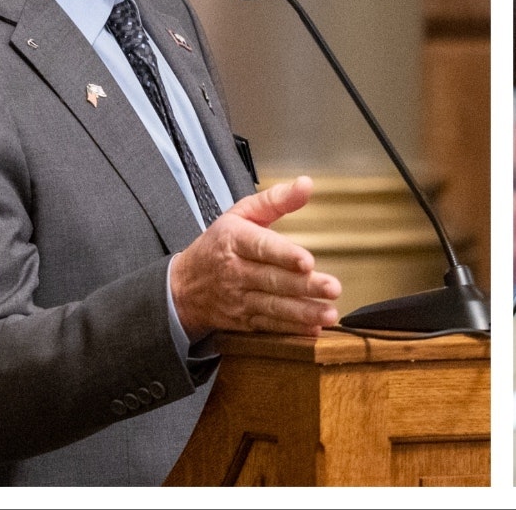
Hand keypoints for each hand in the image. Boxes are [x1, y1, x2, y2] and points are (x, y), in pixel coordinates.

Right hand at [170, 176, 340, 337]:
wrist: (183, 286)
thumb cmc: (218, 244)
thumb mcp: (241, 213)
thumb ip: (276, 199)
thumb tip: (306, 184)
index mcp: (234, 240)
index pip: (261, 247)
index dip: (284, 255)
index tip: (307, 261)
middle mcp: (235, 271)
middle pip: (272, 280)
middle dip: (305, 286)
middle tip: (332, 288)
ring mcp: (238, 299)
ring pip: (273, 307)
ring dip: (303, 313)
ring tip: (328, 314)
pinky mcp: (242, 321)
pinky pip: (268, 326)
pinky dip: (291, 330)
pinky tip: (312, 329)